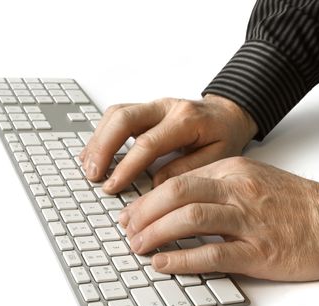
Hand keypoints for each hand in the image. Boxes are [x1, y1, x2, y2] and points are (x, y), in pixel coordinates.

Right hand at [79, 94, 257, 193]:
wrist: (229, 113)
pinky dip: (102, 134)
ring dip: (98, 140)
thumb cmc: (225, 135)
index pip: (147, 142)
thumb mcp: (218, 157)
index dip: (126, 166)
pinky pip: (117, 115)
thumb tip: (155, 184)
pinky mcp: (146, 109)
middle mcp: (166, 107)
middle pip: (123, 118)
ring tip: (89, 166)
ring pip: (116, 113)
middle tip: (93, 174)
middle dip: (102, 147)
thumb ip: (186, 169)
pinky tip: (95, 153)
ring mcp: (153, 105)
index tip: (113, 186)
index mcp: (186, 119)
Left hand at [119, 157, 318, 281]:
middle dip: (144, 212)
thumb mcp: (252, 179)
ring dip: (156, 233)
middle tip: (128, 229)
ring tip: (139, 246)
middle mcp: (237, 189)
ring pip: (189, 219)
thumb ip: (216, 186)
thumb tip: (175, 202)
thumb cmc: (292, 202)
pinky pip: (212, 253)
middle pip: (176, 193)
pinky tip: (164, 263)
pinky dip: (182, 259)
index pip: (178, 179)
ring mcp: (248, 220)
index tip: (132, 213)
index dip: (148, 198)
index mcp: (233, 170)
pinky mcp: (259, 251)